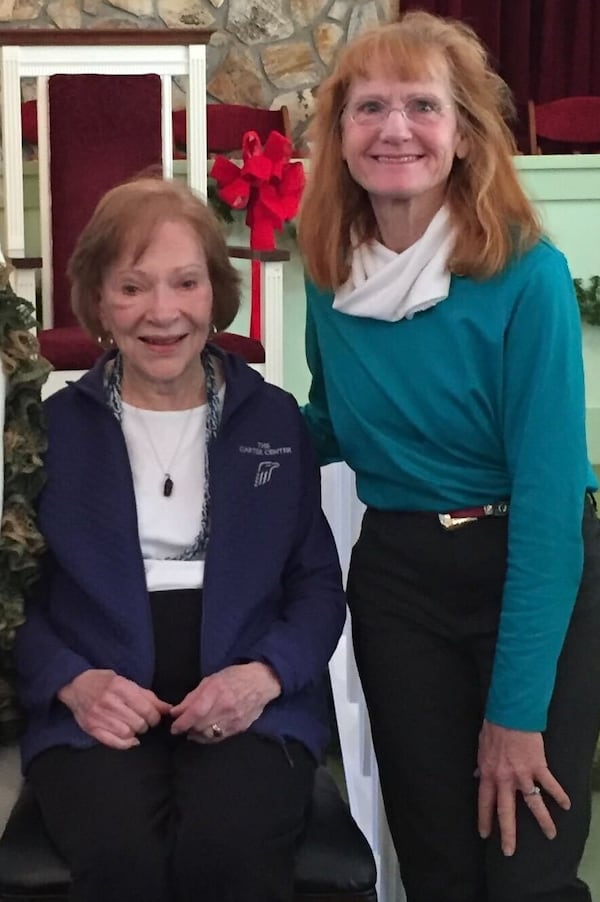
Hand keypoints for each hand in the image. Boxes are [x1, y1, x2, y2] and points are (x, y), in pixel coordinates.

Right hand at [58, 669, 171, 749]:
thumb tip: (168, 708)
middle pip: (138, 722)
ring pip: (128, 733)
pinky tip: (130, 740)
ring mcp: (99, 716)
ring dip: (136, 733)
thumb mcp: (126, 681)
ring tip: (135, 727)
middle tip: (145, 721)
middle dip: (146, 724)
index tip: (155, 716)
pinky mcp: (91, 728)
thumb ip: (146, 695)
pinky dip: (125, 744)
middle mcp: (109, 702)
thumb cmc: (103, 682)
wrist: (75, 685)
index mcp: (119, 686)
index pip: (146, 708)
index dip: (156, 715)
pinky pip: (113, 742)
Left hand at [170, 662, 281, 741]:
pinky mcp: (239, 728)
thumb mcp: (211, 680)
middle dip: (187, 729)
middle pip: (200, 726)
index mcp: (217, 691)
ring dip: (196, 735)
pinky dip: (208, 738)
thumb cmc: (234, 677)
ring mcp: (234, 719)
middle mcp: (226, 707)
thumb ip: (192, 697)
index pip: (196, 712)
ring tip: (191, 730)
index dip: (182, 723)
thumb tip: (176, 712)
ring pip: (208, 735)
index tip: (174, 727)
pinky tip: (204, 732)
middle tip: (181, 727)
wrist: (261, 682)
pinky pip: (219, 738)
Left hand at [477, 719, 570, 855]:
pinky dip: (559, 795)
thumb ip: (482, 765)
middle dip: (508, 834)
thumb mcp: (481, 747)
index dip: (484, 820)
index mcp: (489, 774)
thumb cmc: (494, 728)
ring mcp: (523, 774)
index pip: (485, 803)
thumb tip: (477, 775)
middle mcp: (505, 779)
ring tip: (550, 835)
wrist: (510, 714)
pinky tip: (566, 806)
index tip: (485, 835)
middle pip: (506, 812)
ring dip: (543, 821)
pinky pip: (550, 785)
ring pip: (533, 804)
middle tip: (509, 851)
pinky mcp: (538, 767)